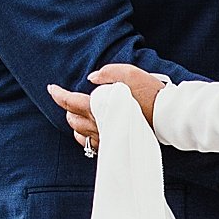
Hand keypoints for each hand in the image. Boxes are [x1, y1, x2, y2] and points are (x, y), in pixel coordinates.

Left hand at [47, 64, 165, 152]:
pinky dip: (85, 138)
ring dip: (75, 123)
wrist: (167, 116)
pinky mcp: (115, 144)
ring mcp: (106, 136)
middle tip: (67, 100)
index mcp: (98, 107)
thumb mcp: (129, 73)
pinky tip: (87, 134)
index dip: (58, 95)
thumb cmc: (150, 93)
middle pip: (72, 119)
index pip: (70, 102)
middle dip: (67, 108)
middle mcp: (99, 124)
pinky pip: (92, 146)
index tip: (51, 88)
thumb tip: (92, 77)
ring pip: (80, 134)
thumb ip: (107, 73)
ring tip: (76, 115)